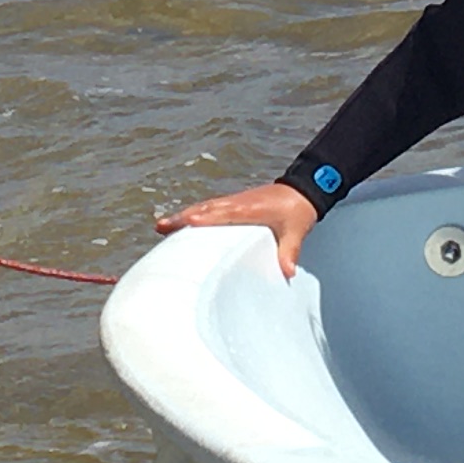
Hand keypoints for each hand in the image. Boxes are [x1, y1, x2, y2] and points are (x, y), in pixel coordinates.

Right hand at [156, 181, 317, 276]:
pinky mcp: (234, 204)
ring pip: (204, 208)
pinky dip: (194, 214)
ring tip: (162, 226)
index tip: (185, 223)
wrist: (303, 191)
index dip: (205, 219)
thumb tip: (287, 272)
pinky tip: (183, 222)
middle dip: (182, 218)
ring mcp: (234, 202)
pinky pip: (209, 208)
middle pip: (205, 210)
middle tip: (160, 226)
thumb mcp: (296, 232)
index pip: (223, 213)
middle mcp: (237, 203)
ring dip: (184, 216)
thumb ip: (290, 251)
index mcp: (250, 209)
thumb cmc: (298, 212)